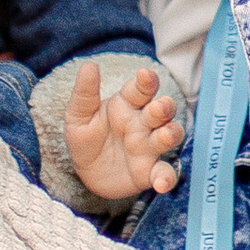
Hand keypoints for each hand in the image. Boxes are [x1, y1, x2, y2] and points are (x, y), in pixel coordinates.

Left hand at [65, 59, 186, 201]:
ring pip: (170, 134)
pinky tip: (161, 184)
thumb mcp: (78, 116)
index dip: (146, 81)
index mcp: (127, 104)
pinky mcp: (151, 171)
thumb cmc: (85, 138)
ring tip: (164, 136)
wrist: (85, 173)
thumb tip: (89, 65)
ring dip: (171, 133)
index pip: (141, 88)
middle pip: (162, 109)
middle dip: (163, 107)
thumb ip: (85, 93)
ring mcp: (150, 146)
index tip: (145, 75)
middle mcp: (143, 122)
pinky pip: (165, 172)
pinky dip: (167, 178)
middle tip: (157, 108)